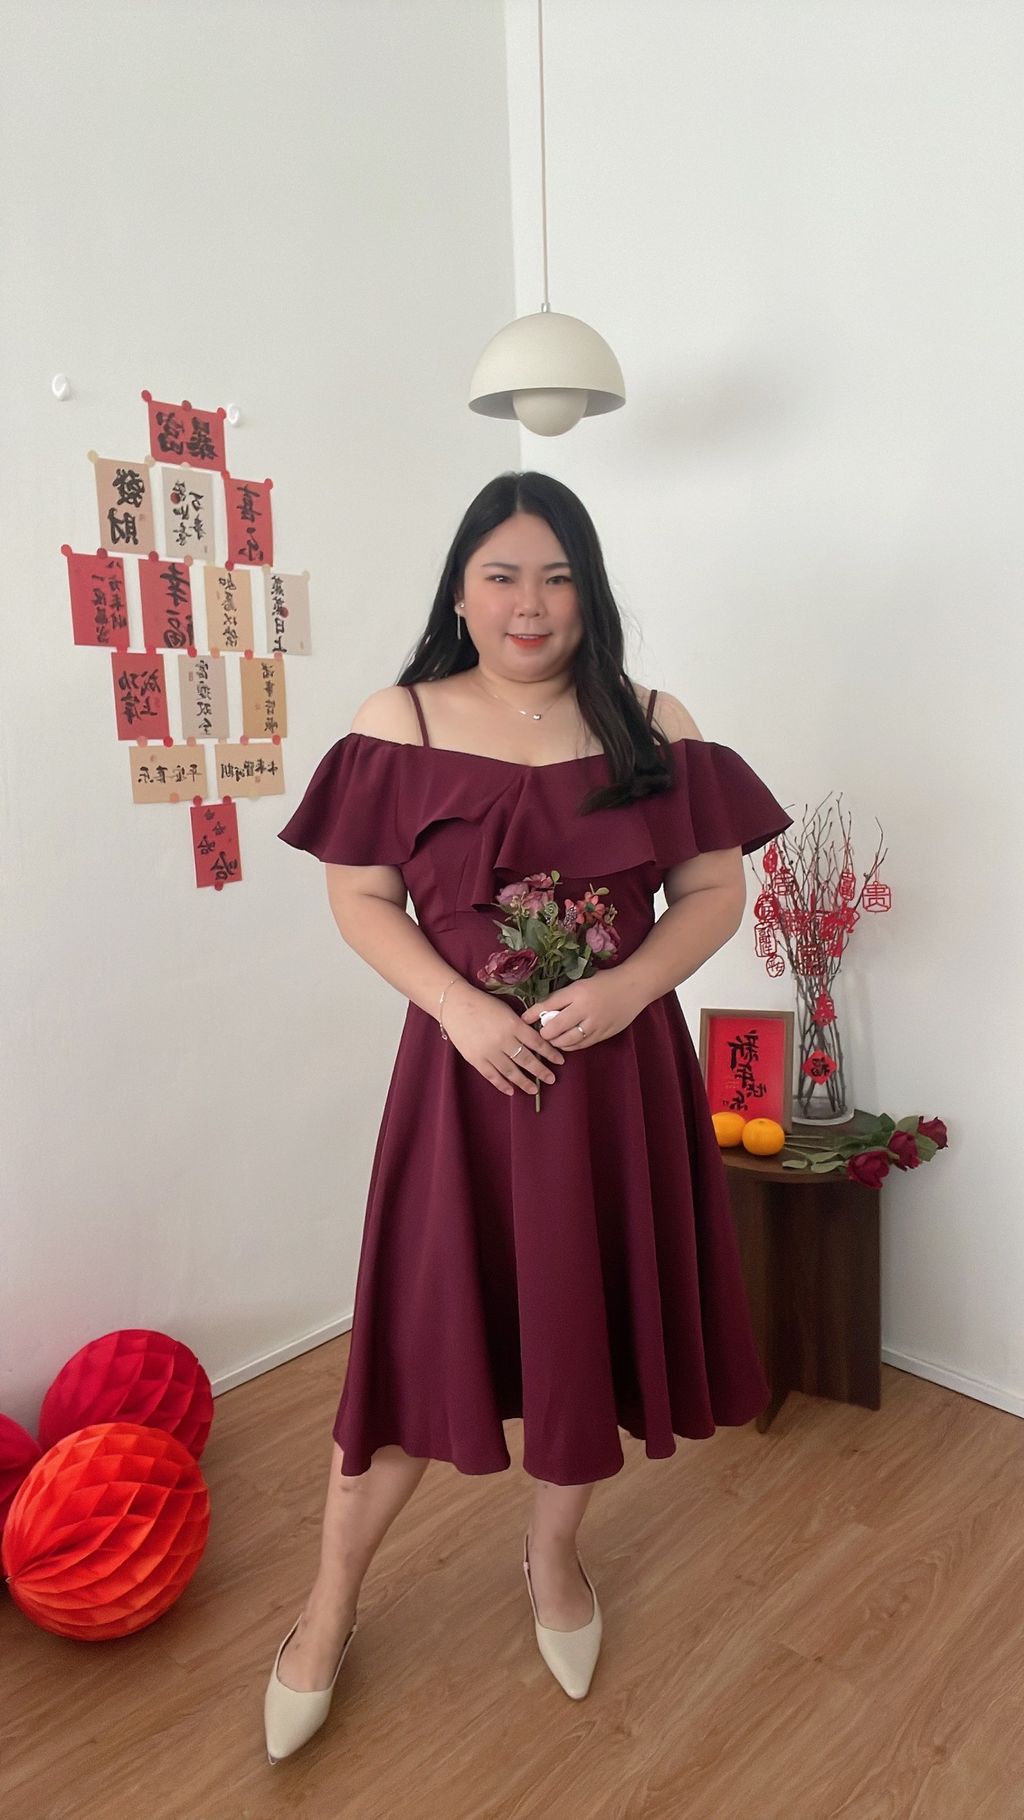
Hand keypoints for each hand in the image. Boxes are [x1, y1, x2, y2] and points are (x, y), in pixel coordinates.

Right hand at [440, 981, 566, 1097]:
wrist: (455, 1004)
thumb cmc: (483, 1004)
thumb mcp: (506, 1010)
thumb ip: (520, 1025)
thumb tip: (535, 1040)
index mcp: (513, 1025)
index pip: (537, 1042)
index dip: (550, 1053)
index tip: (560, 1061)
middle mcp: (503, 1040)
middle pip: (527, 1060)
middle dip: (541, 1071)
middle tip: (552, 1079)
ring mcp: (489, 1051)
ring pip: (511, 1071)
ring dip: (524, 1082)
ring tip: (534, 1090)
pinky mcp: (476, 1059)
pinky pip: (492, 1076)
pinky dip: (502, 1084)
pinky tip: (511, 1090)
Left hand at [518, 972, 646, 1049]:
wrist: (635, 987)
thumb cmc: (605, 981)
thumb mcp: (581, 983)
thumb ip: (564, 997)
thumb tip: (542, 1010)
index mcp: (578, 992)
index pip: (550, 1005)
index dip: (534, 1014)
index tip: (523, 1020)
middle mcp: (585, 1009)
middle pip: (556, 1027)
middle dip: (545, 1033)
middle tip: (540, 1033)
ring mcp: (595, 1024)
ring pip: (568, 1040)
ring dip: (556, 1042)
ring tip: (551, 1039)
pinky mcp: (604, 1034)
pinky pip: (582, 1044)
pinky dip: (571, 1045)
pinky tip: (566, 1043)